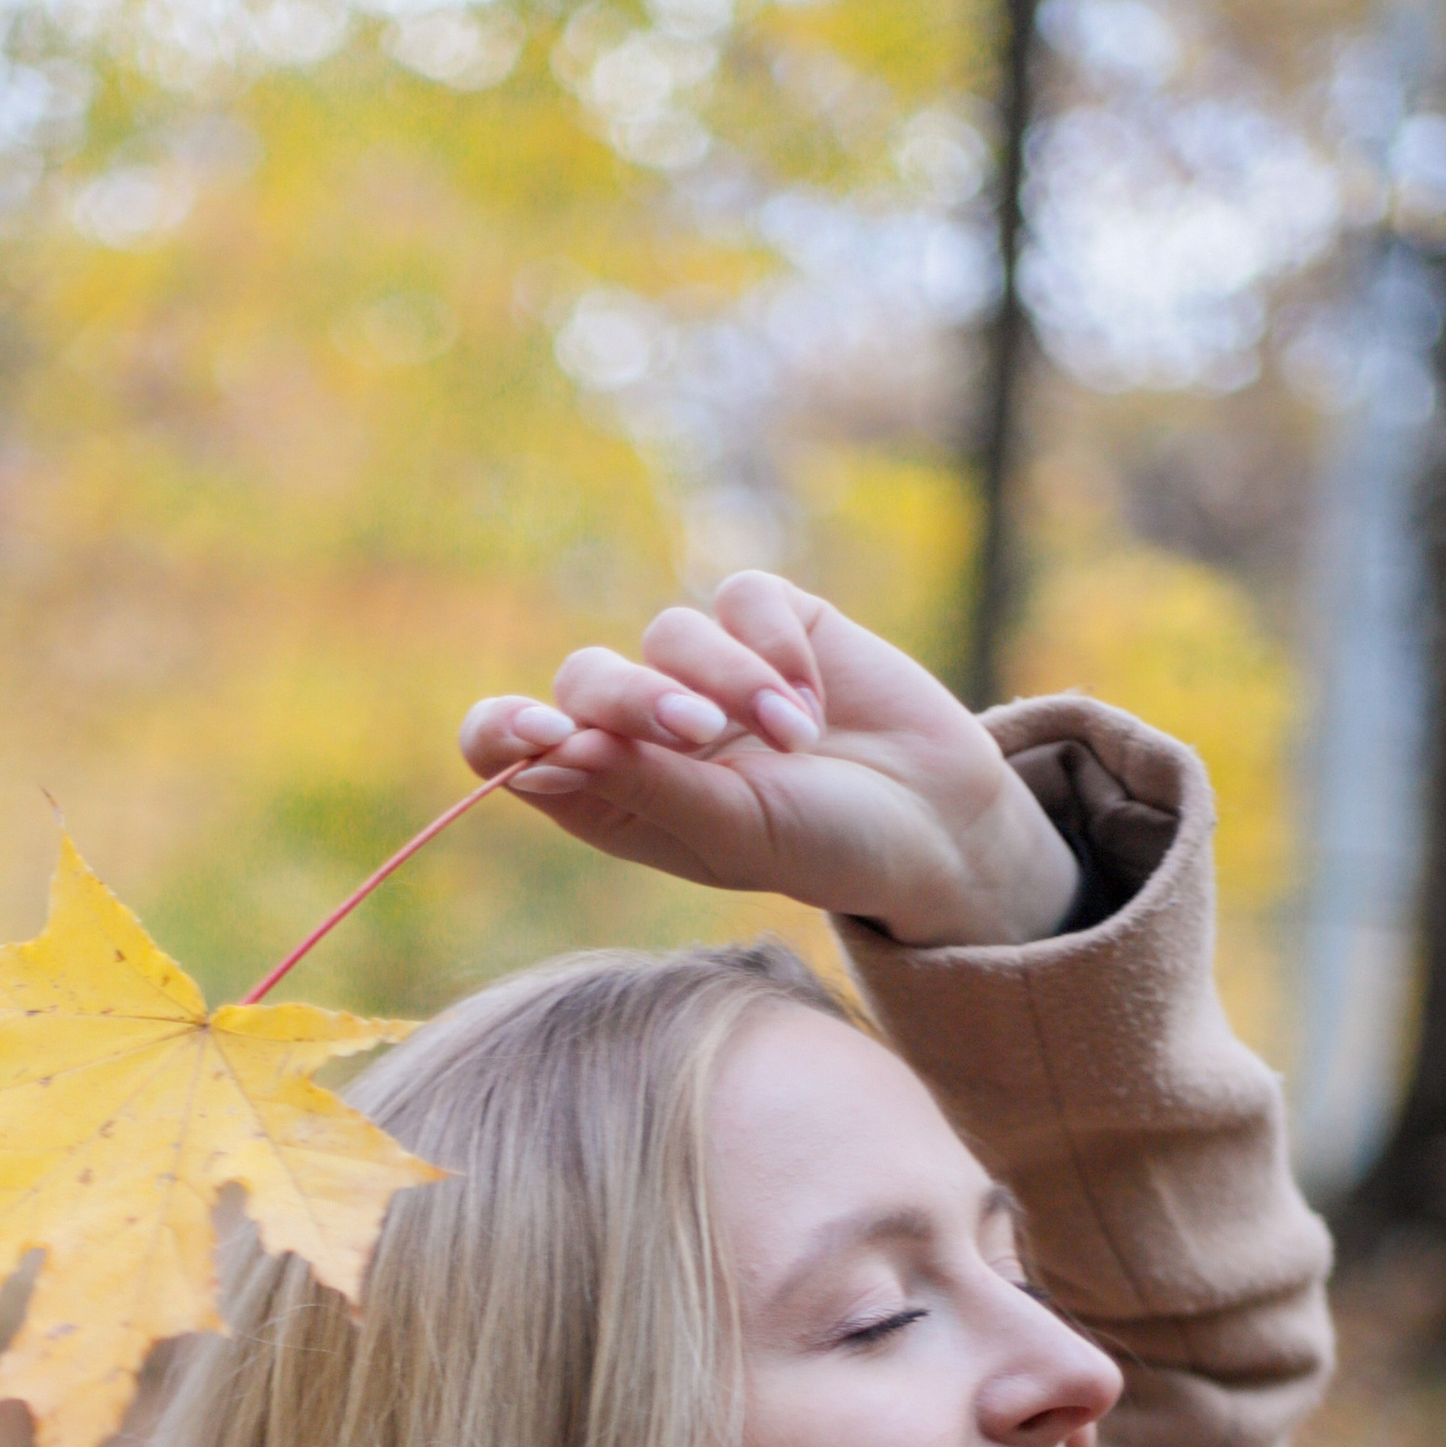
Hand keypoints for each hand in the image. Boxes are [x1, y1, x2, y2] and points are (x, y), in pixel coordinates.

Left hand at [458, 572, 1082, 949]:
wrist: (937, 824)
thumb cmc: (824, 848)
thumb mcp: (731, 831)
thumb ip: (639, 786)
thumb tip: (536, 752)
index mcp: (611, 796)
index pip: (510, 745)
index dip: (508, 727)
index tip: (544, 729)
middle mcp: (644, 731)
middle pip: (587, 677)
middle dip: (634, 698)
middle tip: (696, 732)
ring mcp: (705, 671)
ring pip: (669, 632)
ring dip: (729, 682)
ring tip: (794, 739)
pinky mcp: (770, 623)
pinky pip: (741, 598)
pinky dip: (775, 647)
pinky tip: (815, 702)